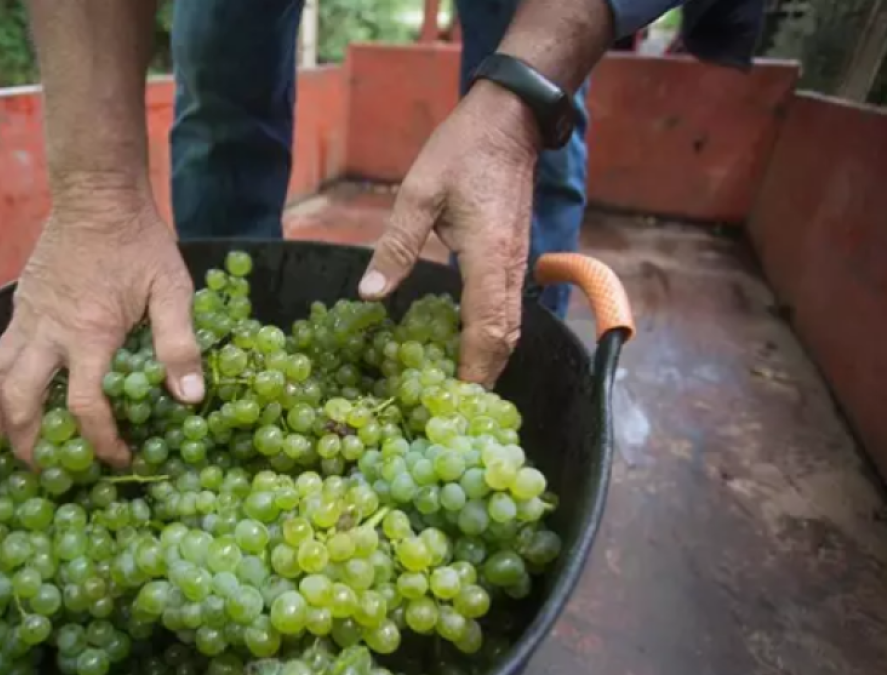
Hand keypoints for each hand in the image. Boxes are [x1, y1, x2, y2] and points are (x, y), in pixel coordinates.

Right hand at [0, 189, 203, 466]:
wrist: (96, 196)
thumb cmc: (140, 243)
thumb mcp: (172, 289)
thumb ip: (179, 344)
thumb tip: (189, 398)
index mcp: (89, 334)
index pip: (85, 405)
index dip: (100, 441)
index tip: (118, 459)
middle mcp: (49, 333)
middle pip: (21, 403)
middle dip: (30, 444)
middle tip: (48, 468)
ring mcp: (27, 319)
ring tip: (10, 445)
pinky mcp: (19, 307)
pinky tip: (5, 398)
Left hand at [358, 81, 540, 385]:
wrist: (510, 122)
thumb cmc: (462, 152)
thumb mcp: (419, 194)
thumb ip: (395, 246)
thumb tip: (370, 295)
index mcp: (486, 258)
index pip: (483, 330)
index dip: (470, 371)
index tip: (451, 404)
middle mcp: (509, 270)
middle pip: (503, 339)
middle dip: (481, 378)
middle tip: (450, 411)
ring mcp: (516, 265)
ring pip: (509, 328)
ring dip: (488, 360)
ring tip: (456, 391)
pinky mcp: (514, 258)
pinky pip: (507, 311)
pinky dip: (491, 338)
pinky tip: (467, 348)